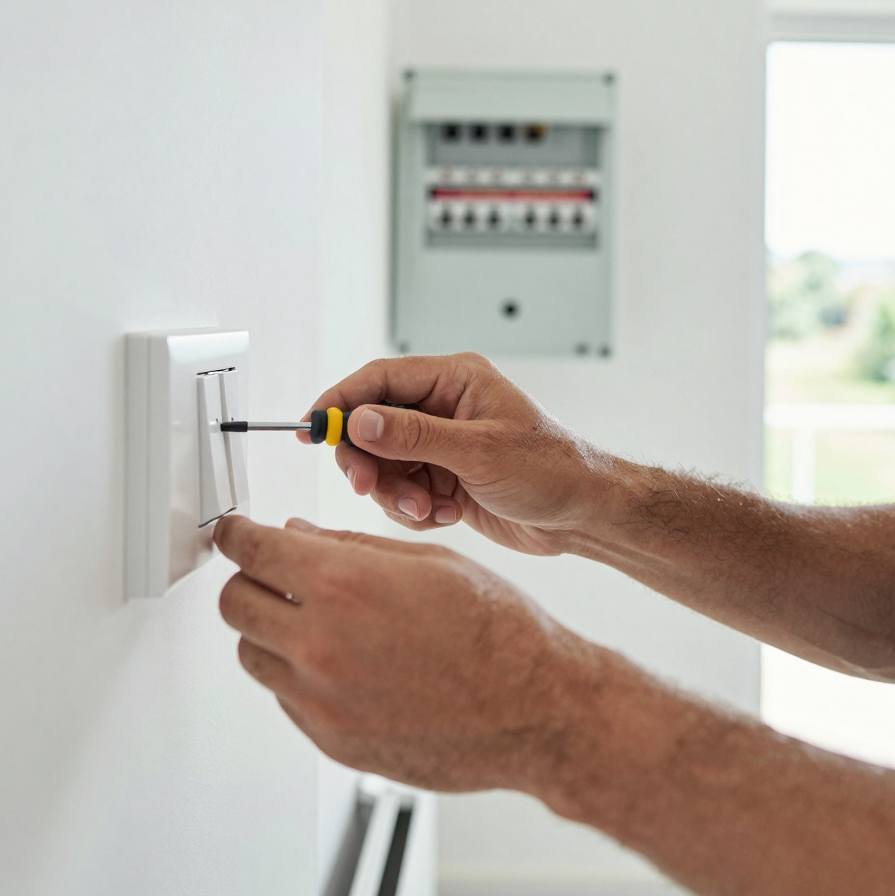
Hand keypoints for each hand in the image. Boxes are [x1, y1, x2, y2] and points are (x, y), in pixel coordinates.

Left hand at [214, 514, 606, 791]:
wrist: (534, 710)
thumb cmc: (498, 632)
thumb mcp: (428, 562)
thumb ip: (349, 548)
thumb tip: (298, 536)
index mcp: (344, 586)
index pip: (252, 550)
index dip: (236, 535)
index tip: (234, 533)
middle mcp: (321, 645)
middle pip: (235, 603)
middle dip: (249, 579)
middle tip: (274, 573)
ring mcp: (322, 701)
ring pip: (252, 654)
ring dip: (271, 630)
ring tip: (318, 622)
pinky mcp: (331, 741)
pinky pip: (285, 698)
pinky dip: (300, 675)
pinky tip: (348, 662)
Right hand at [309, 353, 621, 555]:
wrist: (584, 516)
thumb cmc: (551, 470)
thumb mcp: (480, 451)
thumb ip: (415, 436)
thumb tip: (359, 420)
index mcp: (454, 380)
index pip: (378, 380)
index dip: (339, 403)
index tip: (310, 428)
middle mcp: (444, 407)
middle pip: (372, 427)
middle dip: (368, 462)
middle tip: (370, 489)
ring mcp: (442, 444)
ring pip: (384, 466)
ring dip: (397, 494)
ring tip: (430, 510)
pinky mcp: (444, 478)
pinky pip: (403, 493)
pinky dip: (415, 510)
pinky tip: (447, 515)